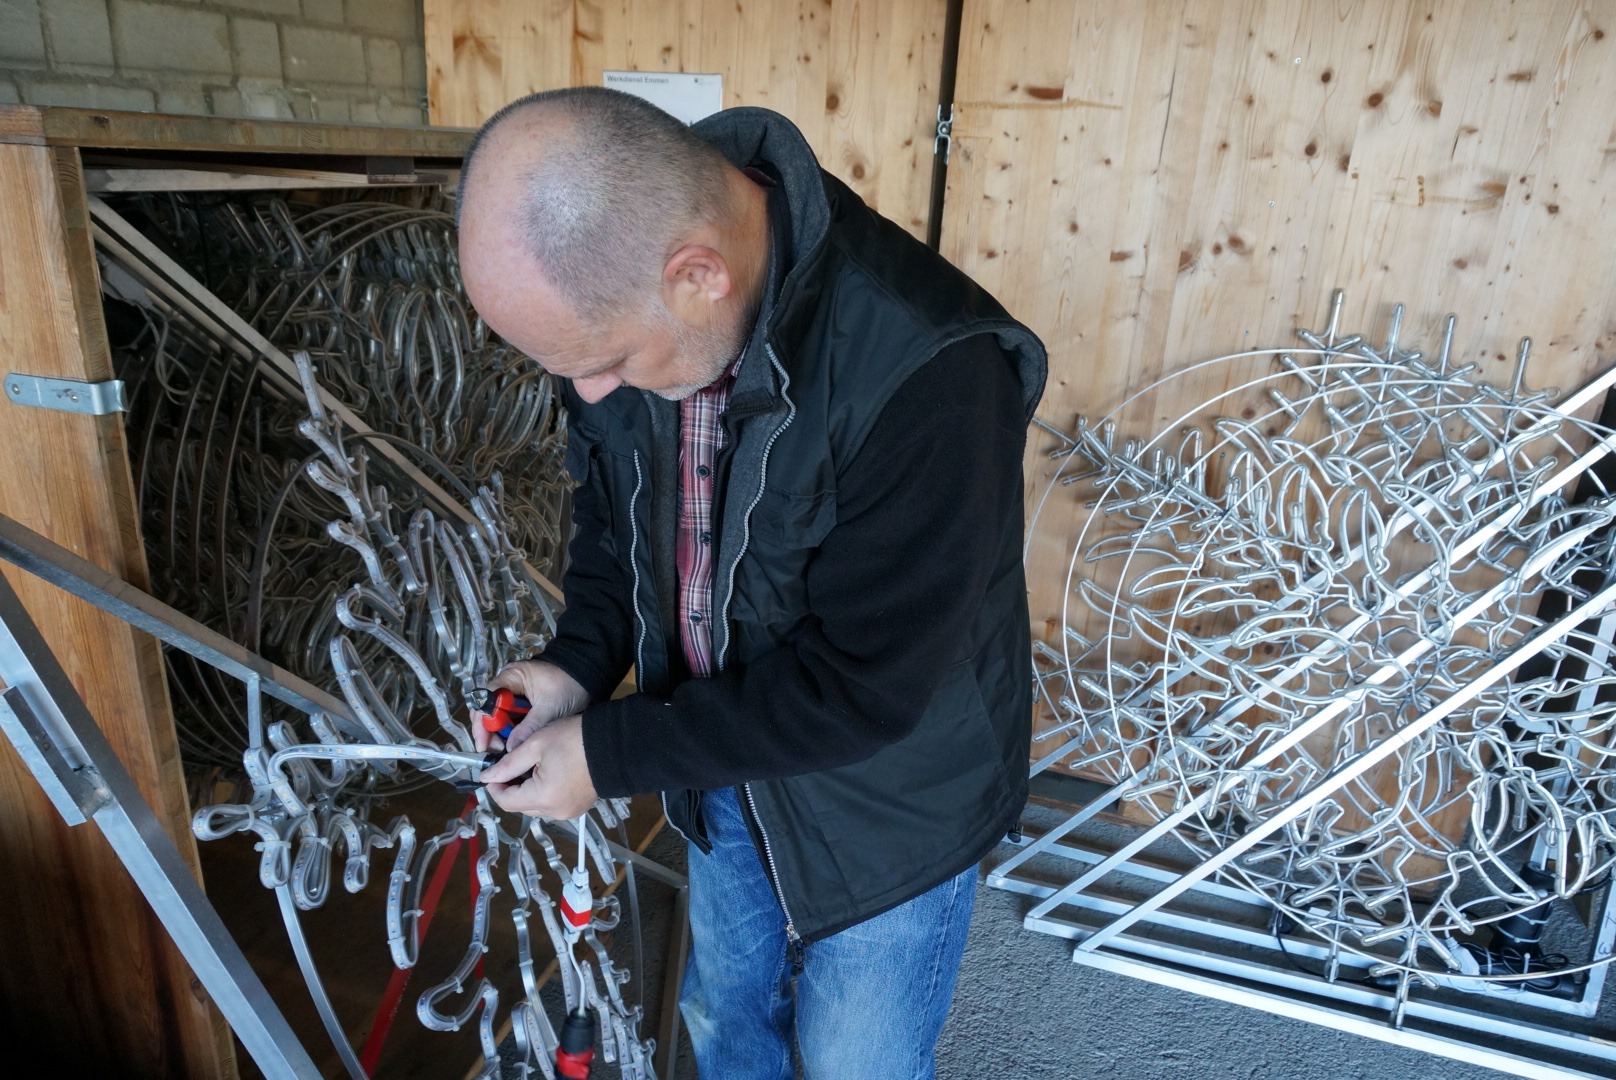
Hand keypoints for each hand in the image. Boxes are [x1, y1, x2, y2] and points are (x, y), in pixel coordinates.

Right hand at [471, 659, 588, 751]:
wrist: (589, 677)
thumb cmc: (570, 685)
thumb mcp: (551, 707)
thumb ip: (530, 726)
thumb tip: (511, 748)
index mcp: (511, 677)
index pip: (486, 699)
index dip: (482, 722)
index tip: (484, 743)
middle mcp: (508, 685)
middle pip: (488, 710)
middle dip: (489, 732)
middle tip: (495, 751)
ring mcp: (515, 696)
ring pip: (498, 718)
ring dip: (499, 735)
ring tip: (504, 752)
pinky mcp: (523, 706)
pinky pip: (510, 720)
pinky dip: (510, 733)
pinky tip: (512, 746)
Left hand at [479, 715, 597, 818]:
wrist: (615, 743)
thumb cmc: (573, 739)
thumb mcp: (535, 745)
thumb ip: (508, 764)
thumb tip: (486, 777)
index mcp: (543, 798)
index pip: (506, 802)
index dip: (494, 787)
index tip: (491, 770)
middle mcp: (555, 812)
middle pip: (521, 807)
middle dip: (511, 788)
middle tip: (510, 764)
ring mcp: (569, 812)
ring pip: (536, 806)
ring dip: (527, 790)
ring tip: (530, 766)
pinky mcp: (579, 807)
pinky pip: (552, 804)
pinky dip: (544, 792)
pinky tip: (547, 772)